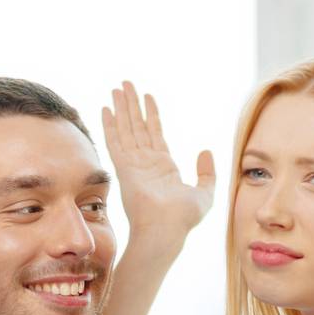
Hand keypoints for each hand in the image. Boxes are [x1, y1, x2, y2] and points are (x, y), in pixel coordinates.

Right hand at [101, 81, 216, 244]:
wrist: (166, 230)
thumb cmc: (183, 219)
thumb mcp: (205, 193)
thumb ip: (207, 172)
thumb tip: (205, 151)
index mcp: (163, 167)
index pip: (155, 134)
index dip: (151, 114)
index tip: (147, 96)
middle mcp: (145, 163)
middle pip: (137, 126)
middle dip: (132, 105)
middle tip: (125, 84)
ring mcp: (133, 164)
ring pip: (126, 128)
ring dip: (122, 108)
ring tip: (117, 88)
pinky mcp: (124, 168)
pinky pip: (115, 141)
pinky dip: (110, 124)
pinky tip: (106, 108)